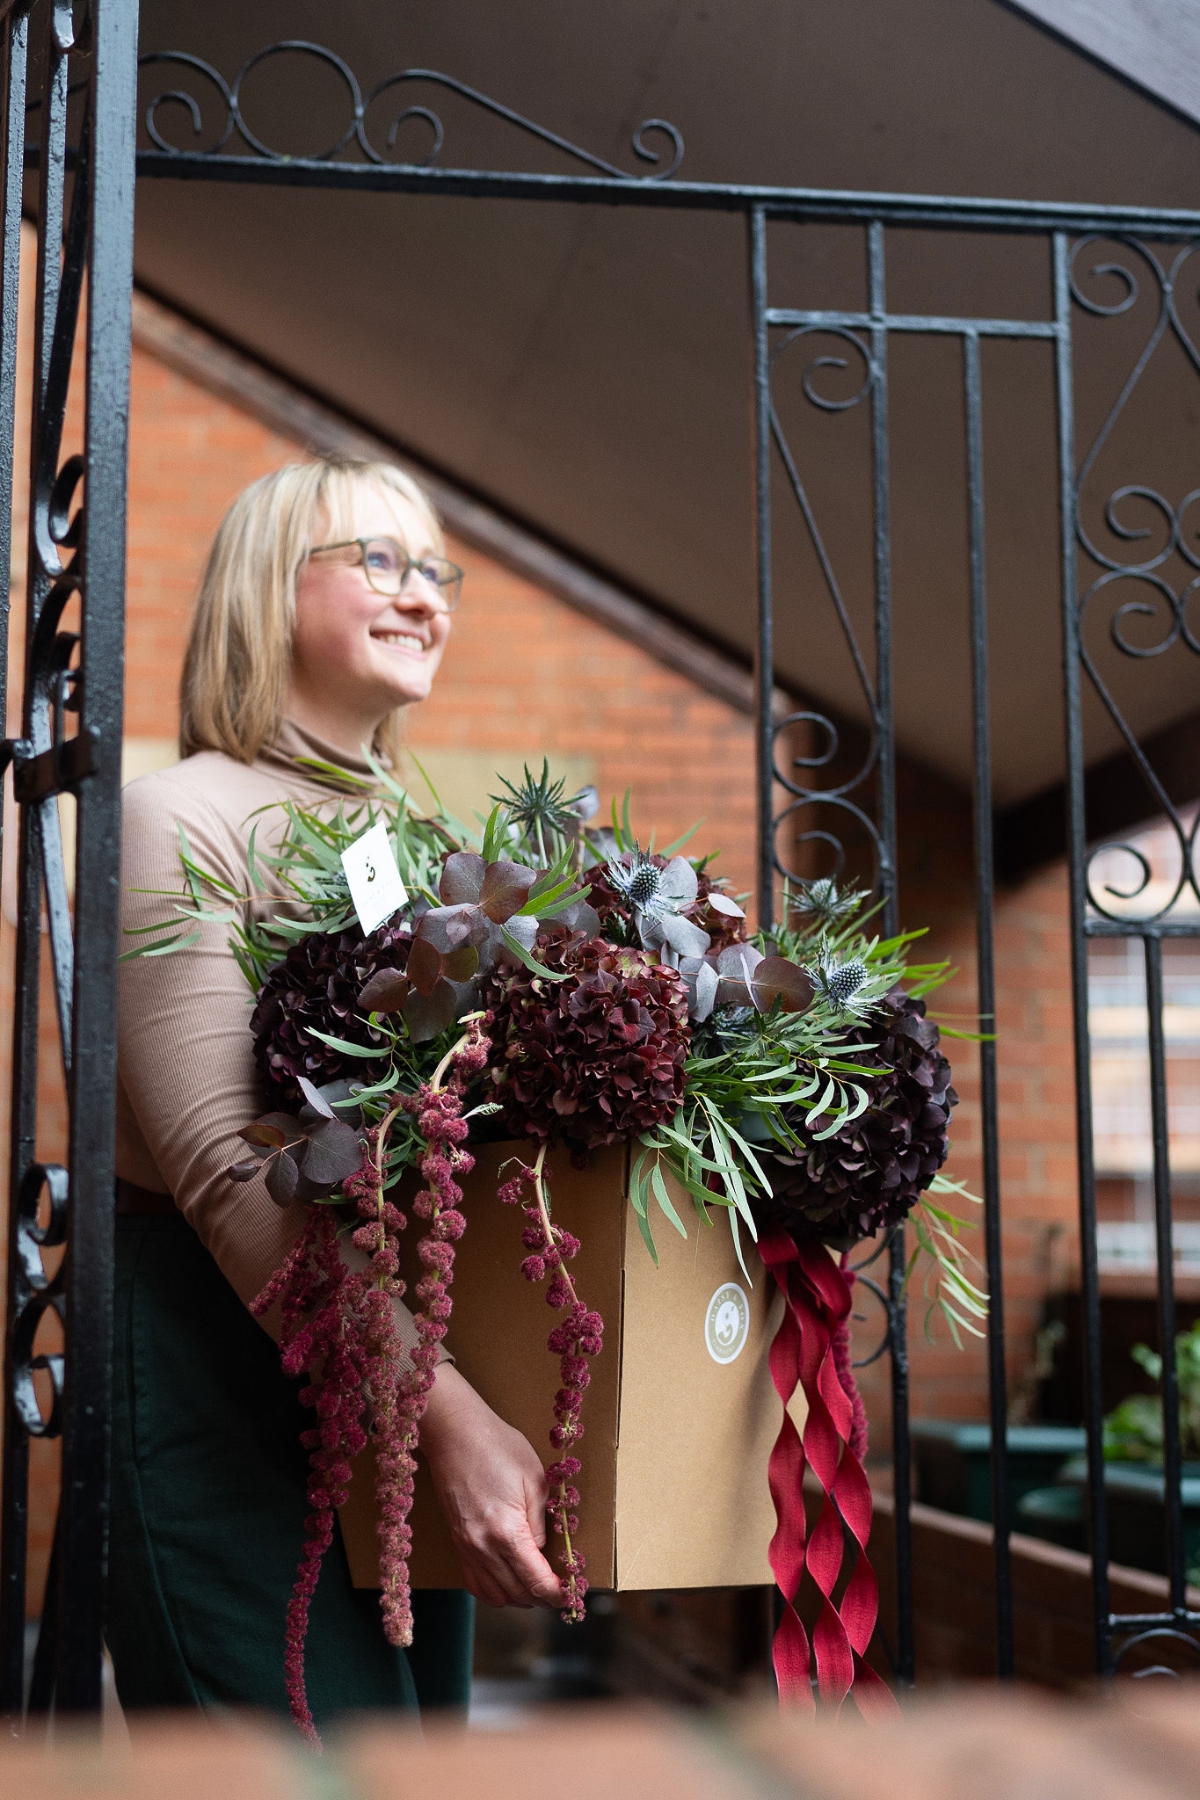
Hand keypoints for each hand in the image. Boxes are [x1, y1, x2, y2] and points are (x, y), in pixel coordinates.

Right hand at [420, 1363, 565, 1609]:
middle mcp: (483, 1548)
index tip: (571, 1595)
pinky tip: (509, 1582)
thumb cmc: (497, 1447)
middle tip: (560, 1590)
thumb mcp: (534, 1480)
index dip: (556, 1593)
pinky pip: (475, 1584)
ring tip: (537, 1586)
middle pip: (517, 1594)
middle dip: (542, 1597)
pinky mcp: (457, 1543)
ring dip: (520, 1597)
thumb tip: (543, 1551)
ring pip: (496, 1595)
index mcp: (506, 1532)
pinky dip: (495, 1591)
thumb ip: (541, 1523)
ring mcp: (466, 1548)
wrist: (455, 1433)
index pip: (535, 1581)